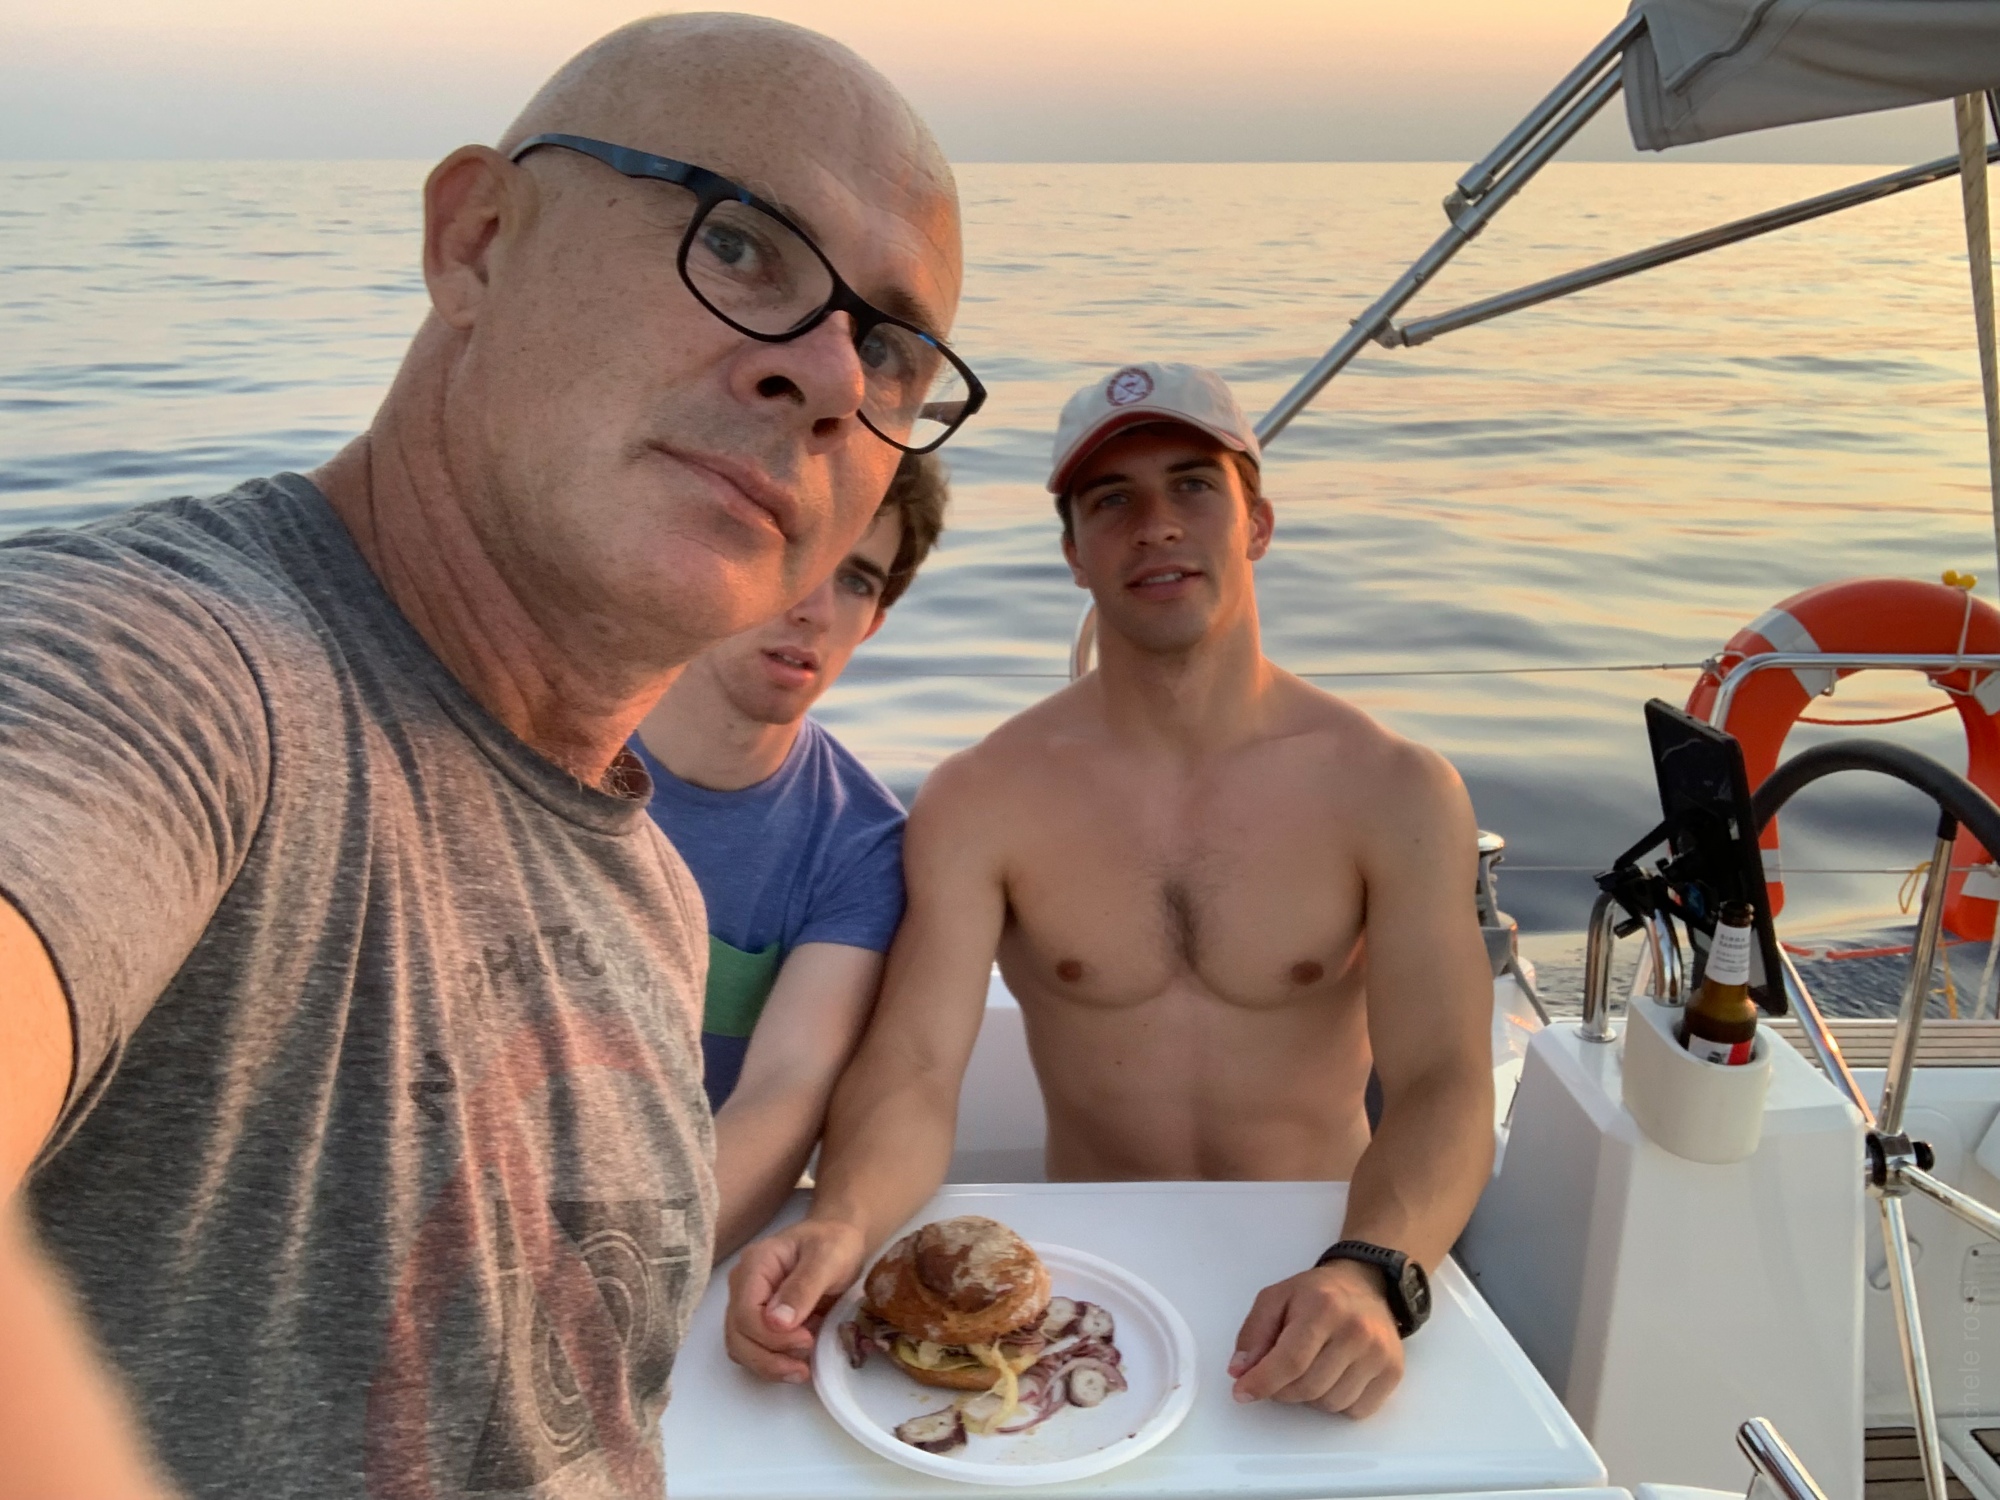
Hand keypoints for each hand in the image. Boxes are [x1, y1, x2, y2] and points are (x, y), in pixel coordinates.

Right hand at [724, 1218, 865, 1382]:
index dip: (772, 1337)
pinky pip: (755, 1350)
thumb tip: (776, 1323)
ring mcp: (747, 1304)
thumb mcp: (828, 1259)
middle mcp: (743, 1286)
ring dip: (770, 1366)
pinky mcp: (758, 1320)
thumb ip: (803, 1288)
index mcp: (755, 1265)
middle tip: (805, 1365)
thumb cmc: (835, 1244)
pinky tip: (800, 1362)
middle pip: (738, 1336)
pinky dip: (774, 1363)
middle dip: (769, 1358)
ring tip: (803, 1370)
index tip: (808, 1338)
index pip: (745, 1313)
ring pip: (742, 1348)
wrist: (839, 1241)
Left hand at [1227, 1259, 1404, 1417]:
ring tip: (1309, 1369)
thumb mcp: (1276, 1298)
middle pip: (1308, 1387)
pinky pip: (1355, 1410)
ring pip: (1330, 1403)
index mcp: (1323, 1307)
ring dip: (1310, 1397)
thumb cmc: (1316, 1294)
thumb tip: (1240, 1372)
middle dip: (1282, 1390)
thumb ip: (1254, 1333)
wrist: (1366, 1285)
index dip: (1263, 1382)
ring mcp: (1379, 1354)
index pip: (1290, 1360)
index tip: (1242, 1393)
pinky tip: (1333, 1378)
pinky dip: (1337, 1403)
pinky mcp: (1393, 1372)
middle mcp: (1356, 1331)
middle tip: (1276, 1376)